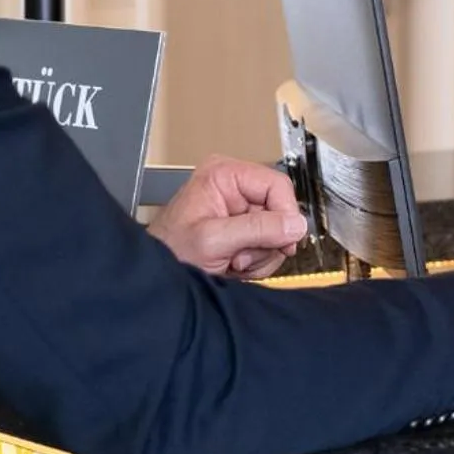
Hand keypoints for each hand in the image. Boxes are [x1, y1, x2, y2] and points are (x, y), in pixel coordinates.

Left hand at [147, 155, 306, 278]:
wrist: (158, 279)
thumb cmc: (171, 252)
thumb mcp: (213, 240)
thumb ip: (256, 230)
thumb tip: (295, 224)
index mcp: (225, 174)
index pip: (278, 185)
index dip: (286, 215)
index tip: (285, 241)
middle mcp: (235, 187)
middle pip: (280, 211)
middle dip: (266, 241)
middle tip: (240, 256)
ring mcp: (240, 210)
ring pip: (278, 232)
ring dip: (260, 255)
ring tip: (232, 261)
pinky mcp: (243, 230)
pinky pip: (269, 245)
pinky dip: (257, 262)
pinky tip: (234, 264)